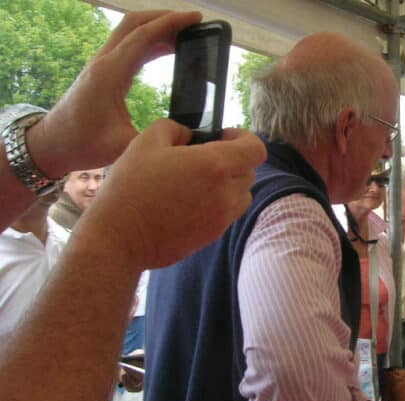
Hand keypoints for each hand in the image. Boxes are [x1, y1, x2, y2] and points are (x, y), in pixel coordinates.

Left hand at [26, 10, 202, 177]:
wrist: (51, 144)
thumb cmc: (83, 144)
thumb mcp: (124, 146)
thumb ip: (157, 137)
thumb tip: (189, 135)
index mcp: (110, 73)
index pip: (143, 36)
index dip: (171, 23)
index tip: (195, 19)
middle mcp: (104, 62)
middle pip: (135, 23)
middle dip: (165, 17)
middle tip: (193, 22)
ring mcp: (101, 63)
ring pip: (130, 31)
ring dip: (157, 27)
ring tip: (185, 34)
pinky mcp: (103, 70)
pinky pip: (128, 45)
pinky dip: (150, 41)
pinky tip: (167, 50)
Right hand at [78, 119, 265, 269]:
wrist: (118, 237)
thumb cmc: (130, 187)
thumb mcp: (146, 143)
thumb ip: (175, 129)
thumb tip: (190, 135)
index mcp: (215, 166)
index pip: (256, 149)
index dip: (243, 138)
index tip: (223, 137)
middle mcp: (226, 194)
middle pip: (250, 172)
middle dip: (234, 160)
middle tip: (204, 158)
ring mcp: (222, 218)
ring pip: (242, 195)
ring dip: (229, 184)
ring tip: (199, 181)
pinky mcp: (212, 236)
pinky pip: (228, 215)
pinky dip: (219, 204)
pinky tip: (189, 201)